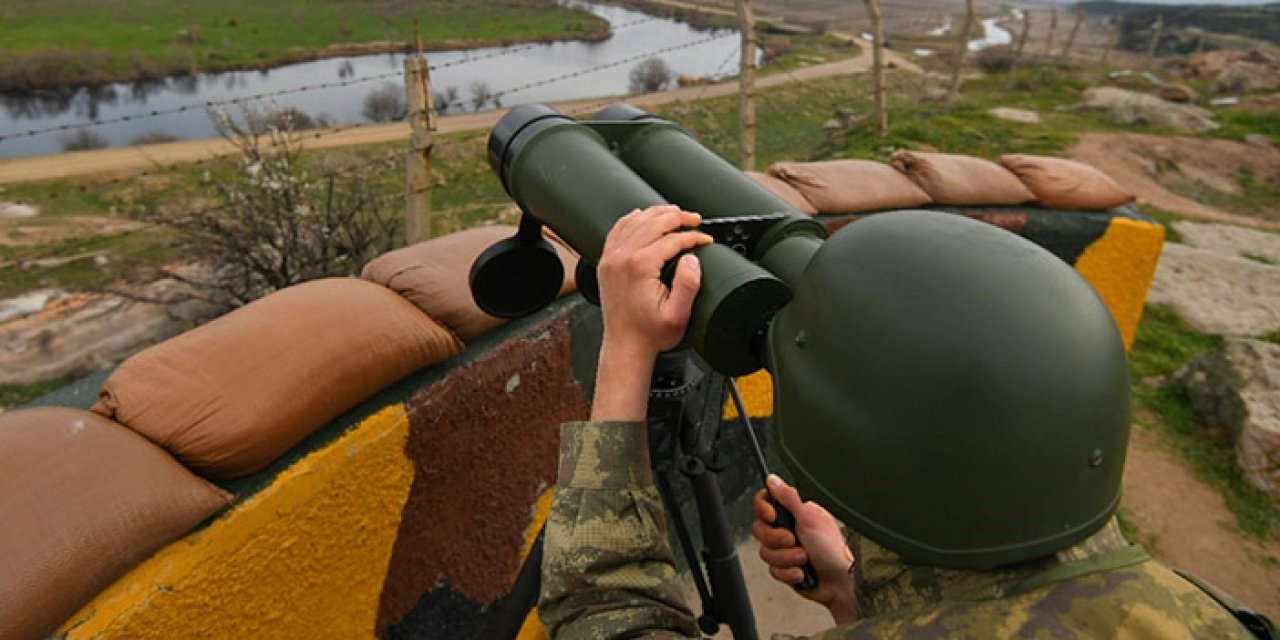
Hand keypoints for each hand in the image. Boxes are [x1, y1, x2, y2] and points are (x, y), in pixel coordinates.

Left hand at [598, 205, 712, 357]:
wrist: (625, 346)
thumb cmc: (650, 334)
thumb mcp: (679, 315)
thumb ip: (688, 284)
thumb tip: (692, 258)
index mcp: (640, 266)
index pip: (672, 239)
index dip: (693, 236)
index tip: (705, 240)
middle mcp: (622, 258)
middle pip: (654, 222)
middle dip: (679, 217)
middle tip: (695, 219)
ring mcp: (611, 258)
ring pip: (635, 221)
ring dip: (657, 213)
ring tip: (675, 213)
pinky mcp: (606, 262)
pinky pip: (618, 230)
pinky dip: (632, 219)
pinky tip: (643, 216)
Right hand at [752, 475, 858, 624]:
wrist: (841, 583)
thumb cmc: (833, 550)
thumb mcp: (809, 518)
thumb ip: (788, 497)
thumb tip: (772, 479)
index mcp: (795, 512)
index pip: (766, 503)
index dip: (764, 510)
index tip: (772, 517)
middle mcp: (789, 529)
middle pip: (760, 529)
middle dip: (777, 540)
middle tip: (793, 540)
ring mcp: (786, 550)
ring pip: (766, 552)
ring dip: (786, 559)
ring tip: (804, 559)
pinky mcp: (785, 568)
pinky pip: (773, 570)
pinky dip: (788, 573)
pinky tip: (802, 572)